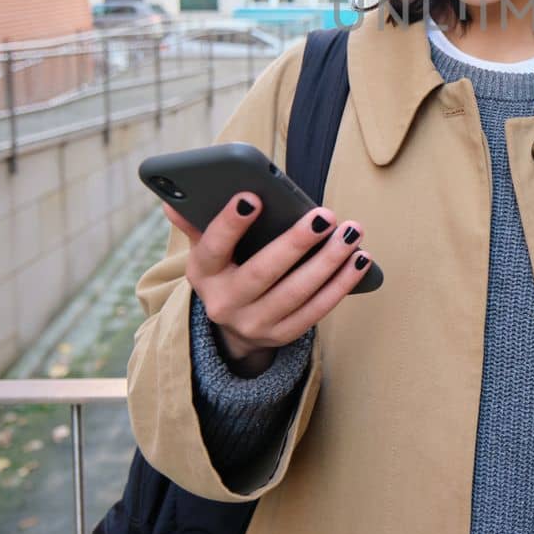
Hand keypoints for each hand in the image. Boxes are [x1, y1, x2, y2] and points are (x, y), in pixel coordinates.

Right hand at [162, 195, 371, 375]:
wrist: (232, 328)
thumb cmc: (227, 269)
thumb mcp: (207, 250)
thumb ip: (197, 223)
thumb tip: (172, 199)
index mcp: (203, 274)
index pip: (213, 247)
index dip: (231, 223)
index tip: (252, 196)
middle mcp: (225, 304)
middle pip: (263, 272)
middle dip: (296, 243)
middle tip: (325, 216)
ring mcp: (255, 325)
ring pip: (296, 293)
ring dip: (329, 262)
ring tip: (351, 233)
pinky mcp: (283, 336)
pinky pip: (317, 310)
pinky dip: (341, 284)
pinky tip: (360, 259)